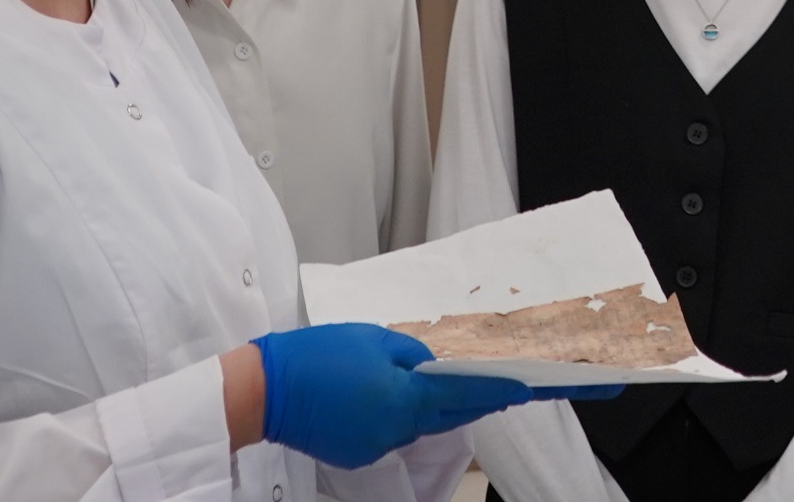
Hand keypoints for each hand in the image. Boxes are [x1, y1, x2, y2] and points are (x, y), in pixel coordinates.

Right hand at [253, 324, 546, 468]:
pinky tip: (388, 398)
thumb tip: (433, 368)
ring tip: (440, 386)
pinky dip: (397, 417)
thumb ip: (411, 355)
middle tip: (502, 391)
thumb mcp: (373, 339)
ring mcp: (376, 446)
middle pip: (444, 416)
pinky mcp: (357, 454)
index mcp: (405, 398)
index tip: (526, 389)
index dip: (496, 392)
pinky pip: (390, 433)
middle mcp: (397, 429)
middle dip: (471, 402)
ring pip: (416, 425)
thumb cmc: (319, 356)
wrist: (267, 391)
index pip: (463, 396)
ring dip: (429, 408)